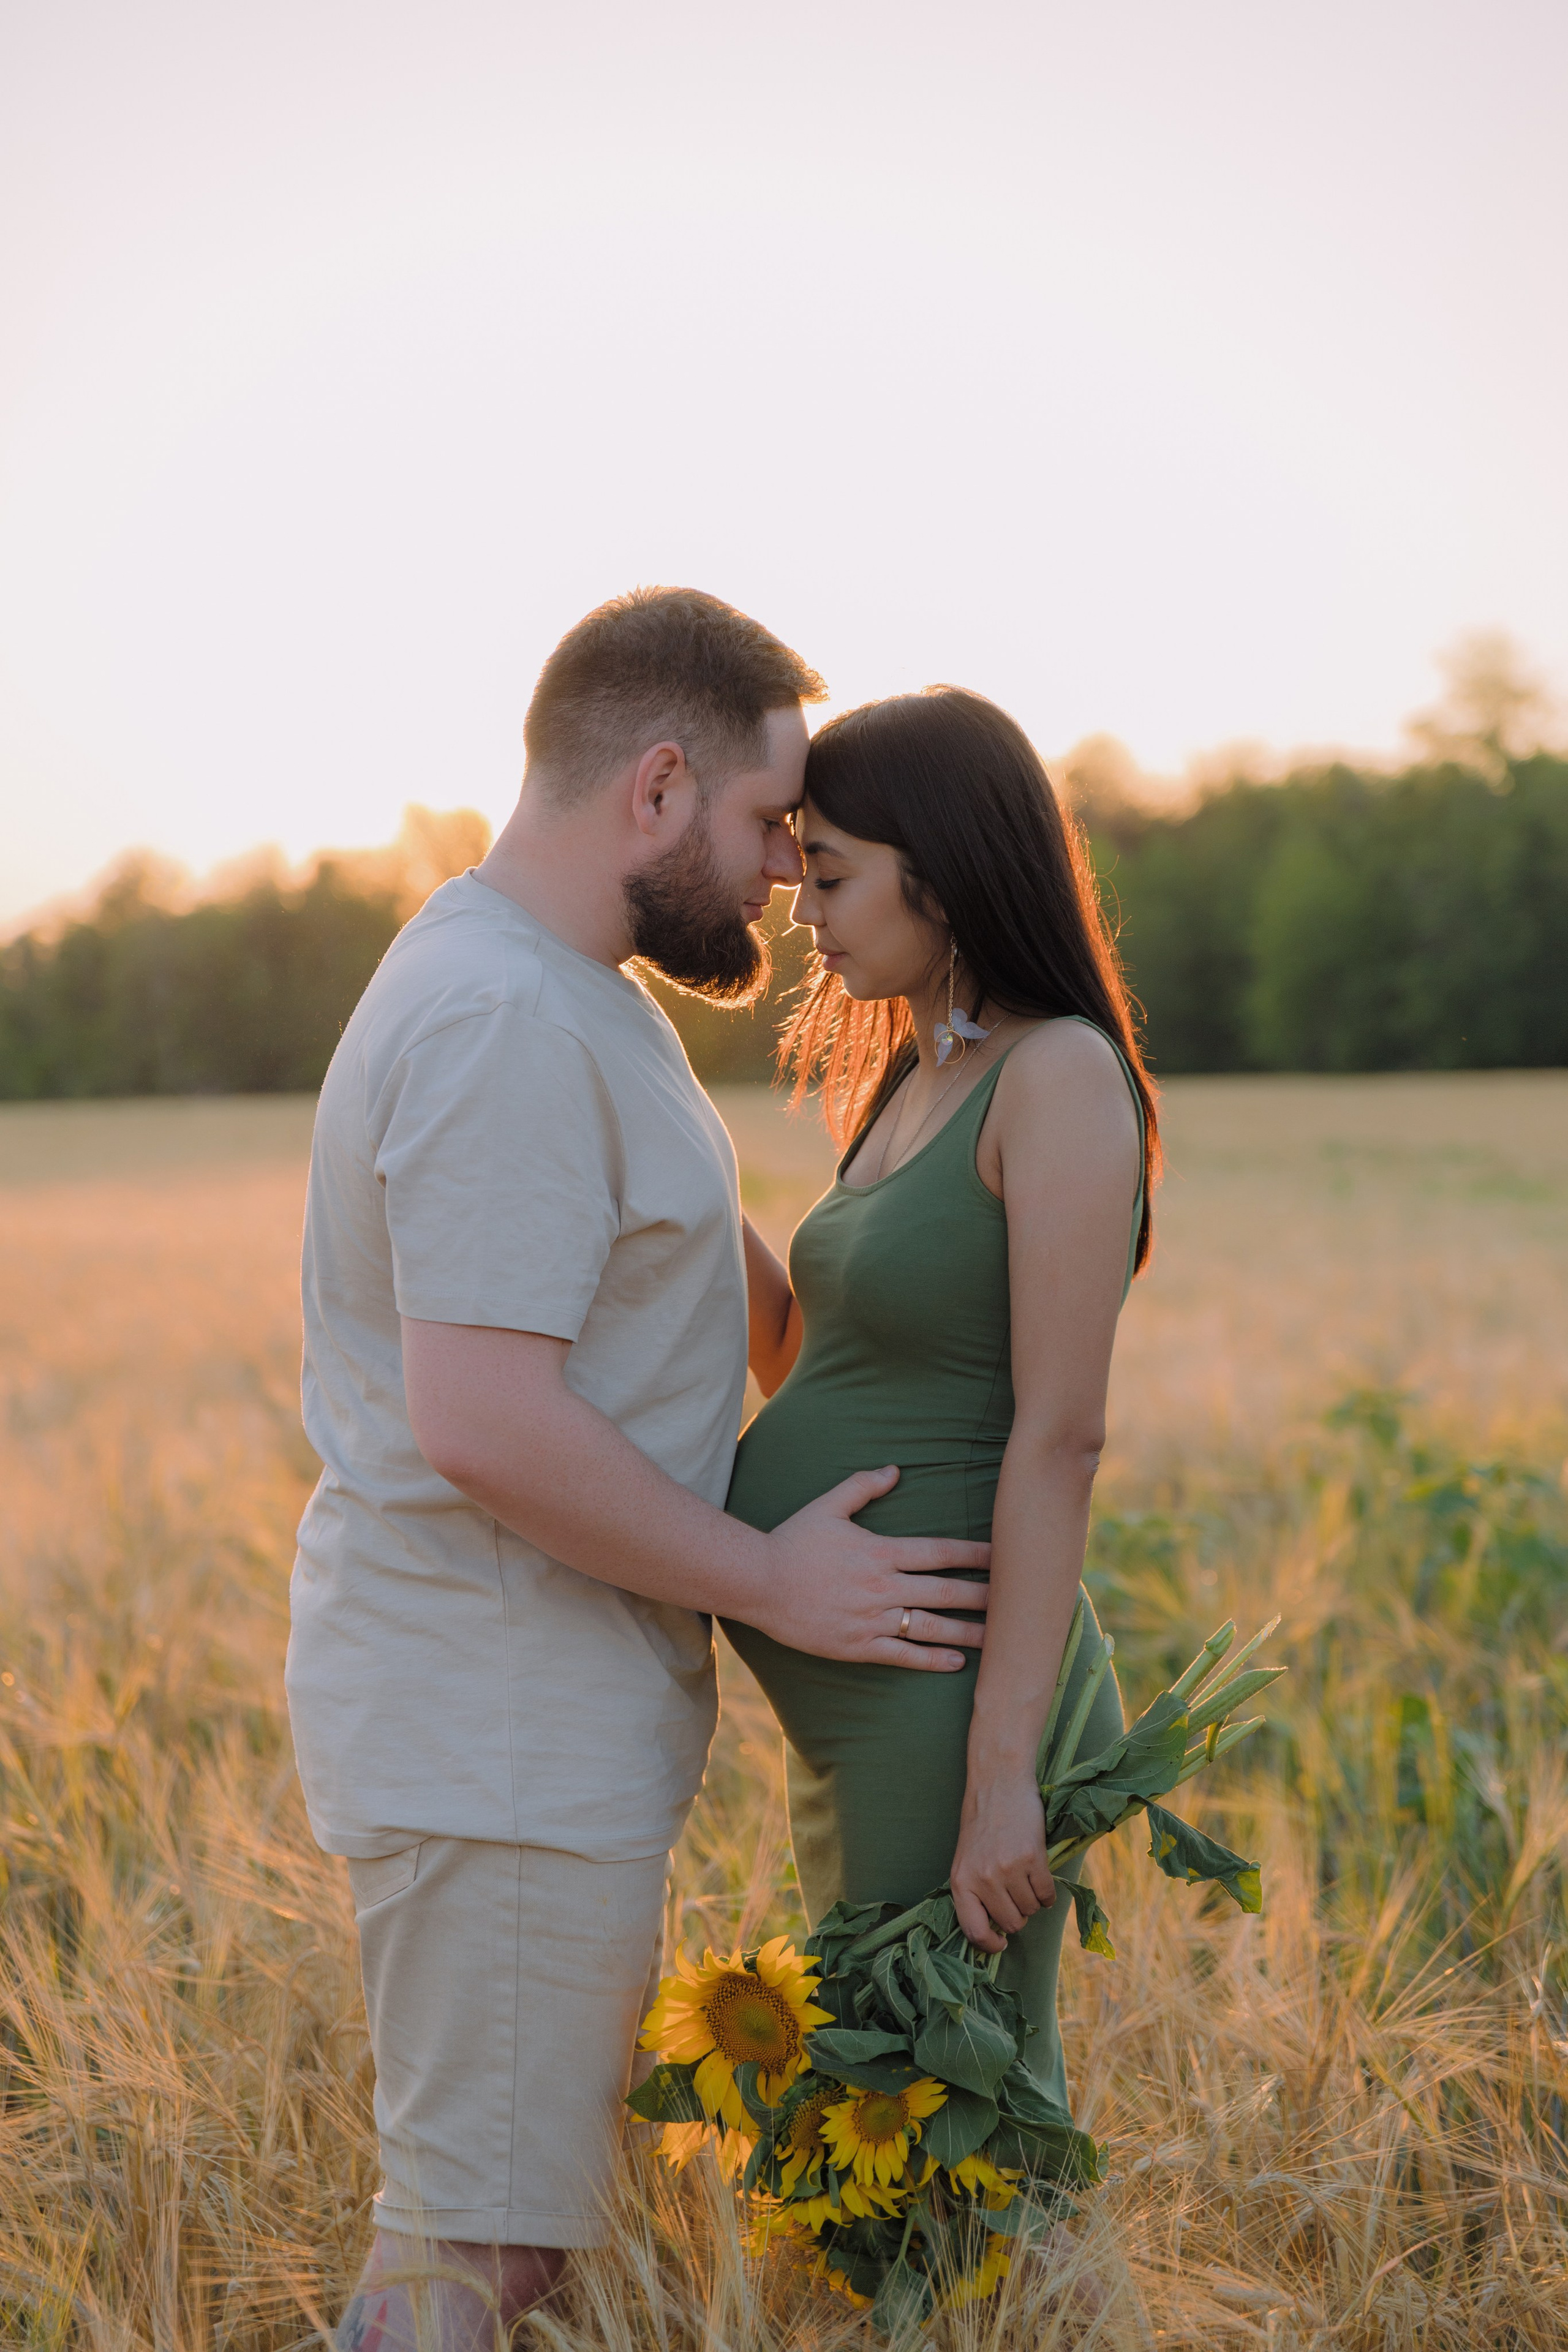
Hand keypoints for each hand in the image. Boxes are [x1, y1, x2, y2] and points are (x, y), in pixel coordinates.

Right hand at [754, 1467, 990, 1669]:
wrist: (758, 1583)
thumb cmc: (793, 1542)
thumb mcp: (827, 1506)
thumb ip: (862, 1487)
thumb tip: (895, 1470)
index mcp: (879, 1551)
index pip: (940, 1552)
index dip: (976, 1555)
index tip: (1006, 1558)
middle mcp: (882, 1586)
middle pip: (945, 1591)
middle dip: (984, 1596)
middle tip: (1020, 1601)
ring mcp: (871, 1619)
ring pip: (930, 1627)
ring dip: (968, 1633)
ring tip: (1000, 1640)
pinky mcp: (858, 1646)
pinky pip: (902, 1656)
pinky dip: (931, 1660)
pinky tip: (957, 1663)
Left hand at [950, 1769, 1054, 1951]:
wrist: (999, 1783)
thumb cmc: (982, 1822)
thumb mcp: (967, 1859)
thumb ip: (974, 1892)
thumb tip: (993, 1931)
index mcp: (960, 1881)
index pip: (973, 1931)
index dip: (989, 1945)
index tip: (1001, 1944)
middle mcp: (982, 1879)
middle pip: (1011, 1923)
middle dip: (1018, 1915)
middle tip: (1016, 1893)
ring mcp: (1007, 1869)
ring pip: (1031, 1910)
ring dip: (1033, 1901)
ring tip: (1026, 1877)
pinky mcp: (1032, 1858)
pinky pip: (1048, 1895)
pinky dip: (1048, 1893)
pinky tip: (1041, 1875)